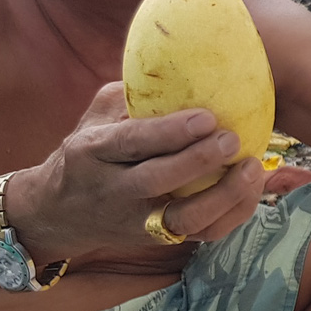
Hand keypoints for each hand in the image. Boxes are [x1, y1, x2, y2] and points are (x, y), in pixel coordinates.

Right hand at [10, 82, 266, 260]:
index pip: (131, 142)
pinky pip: (201, 235)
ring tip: (253, 167)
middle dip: (198, 161)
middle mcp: (112, 190)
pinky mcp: (158, 240)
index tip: (206, 117)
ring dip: (224, 196)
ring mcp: (136, 221)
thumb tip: (178, 70)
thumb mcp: (94, 120)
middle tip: (231, 138)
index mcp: (92, 152)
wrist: (57, 214)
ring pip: (183, 219)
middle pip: (157, 181)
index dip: (169, 132)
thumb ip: (129, 98)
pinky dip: (233, 214)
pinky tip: (254, 188)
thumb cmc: (88, 155)